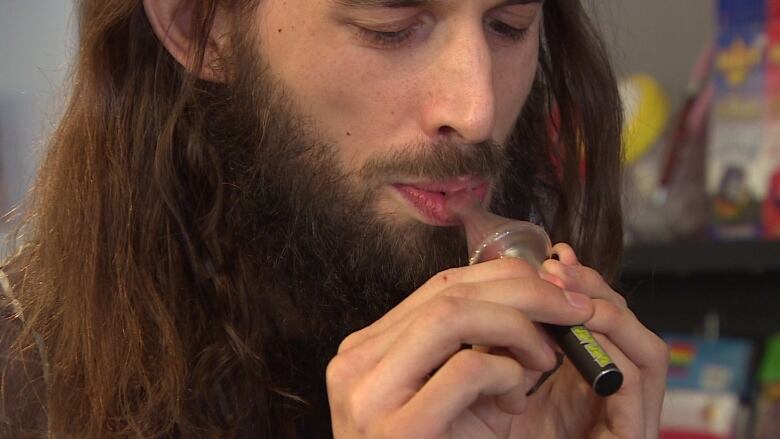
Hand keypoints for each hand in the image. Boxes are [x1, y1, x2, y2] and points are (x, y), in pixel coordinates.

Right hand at [326, 257, 597, 437]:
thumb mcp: (456, 398)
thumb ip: (476, 350)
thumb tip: (536, 300)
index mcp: (368, 349)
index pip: (441, 286)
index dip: (504, 278)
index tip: (554, 289)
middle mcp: (356, 362)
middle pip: (448, 292)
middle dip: (524, 293)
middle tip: (574, 310)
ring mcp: (368, 394)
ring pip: (452, 316)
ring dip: (518, 327)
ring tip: (546, 358)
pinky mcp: (396, 429)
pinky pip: (466, 370)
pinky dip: (506, 374)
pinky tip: (516, 402)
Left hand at [511, 243, 667, 437]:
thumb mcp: (495, 394)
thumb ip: (505, 355)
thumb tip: (499, 299)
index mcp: (578, 387)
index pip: (594, 325)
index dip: (579, 288)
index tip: (552, 259)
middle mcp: (608, 400)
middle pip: (623, 331)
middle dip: (592, 291)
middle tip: (558, 267)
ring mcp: (627, 419)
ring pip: (645, 350)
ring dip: (607, 312)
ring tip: (570, 289)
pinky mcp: (633, 435)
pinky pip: (637, 383)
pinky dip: (615, 348)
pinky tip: (583, 326)